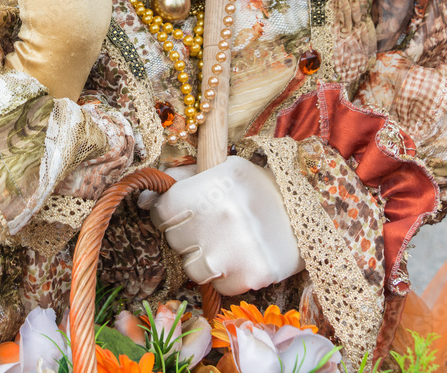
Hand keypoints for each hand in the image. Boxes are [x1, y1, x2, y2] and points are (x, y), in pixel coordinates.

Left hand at [149, 157, 303, 295]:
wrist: (308, 216)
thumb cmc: (256, 190)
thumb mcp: (223, 169)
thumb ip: (184, 178)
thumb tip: (145, 198)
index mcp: (212, 185)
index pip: (163, 210)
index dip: (170, 213)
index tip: (183, 213)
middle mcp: (221, 216)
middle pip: (175, 240)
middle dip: (187, 235)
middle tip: (211, 226)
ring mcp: (235, 250)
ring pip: (192, 267)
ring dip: (205, 258)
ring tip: (226, 243)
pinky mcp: (251, 276)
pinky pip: (218, 285)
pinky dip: (226, 277)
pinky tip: (242, 258)